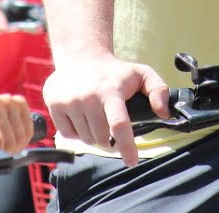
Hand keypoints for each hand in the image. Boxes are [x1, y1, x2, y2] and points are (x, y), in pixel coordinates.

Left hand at [0, 93, 33, 154]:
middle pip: (11, 139)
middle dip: (9, 152)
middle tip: (1, 153)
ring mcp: (8, 100)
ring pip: (22, 135)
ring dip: (18, 146)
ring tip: (7, 147)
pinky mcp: (19, 100)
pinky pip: (29, 127)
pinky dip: (25, 137)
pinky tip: (15, 137)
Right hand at [43, 52, 169, 166]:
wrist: (81, 56)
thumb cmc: (115, 71)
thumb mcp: (141, 73)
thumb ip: (158, 90)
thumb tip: (164, 113)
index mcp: (111, 90)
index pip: (119, 124)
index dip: (126, 146)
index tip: (132, 161)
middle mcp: (88, 96)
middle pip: (102, 137)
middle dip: (110, 137)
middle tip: (110, 121)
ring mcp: (70, 101)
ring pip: (86, 138)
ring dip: (94, 134)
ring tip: (96, 115)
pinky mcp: (55, 105)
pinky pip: (69, 135)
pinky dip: (78, 132)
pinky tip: (82, 115)